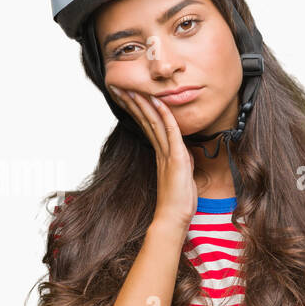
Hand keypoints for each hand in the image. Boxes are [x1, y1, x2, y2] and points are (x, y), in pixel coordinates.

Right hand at [107, 84, 198, 230]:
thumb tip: (184, 153)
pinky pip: (171, 132)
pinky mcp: (176, 158)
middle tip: (119, 87)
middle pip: (145, 121)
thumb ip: (181, 162)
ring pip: (154, 123)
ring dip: (143, 104)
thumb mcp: (182, 176)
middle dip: (133, 103)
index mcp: (161, 154)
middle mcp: (161, 151)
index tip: (128, 96)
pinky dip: (165, 116)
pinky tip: (158, 103)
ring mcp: (167, 154)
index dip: (138, 110)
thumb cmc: (178, 201)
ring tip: (131, 89)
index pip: (148, 126)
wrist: (173, 218)